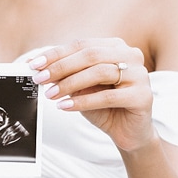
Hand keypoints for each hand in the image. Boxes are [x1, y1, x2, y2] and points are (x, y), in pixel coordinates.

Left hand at [28, 38, 155, 152]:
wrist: (128, 132)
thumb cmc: (104, 106)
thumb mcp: (82, 86)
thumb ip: (67, 74)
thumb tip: (39, 68)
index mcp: (115, 46)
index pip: (81, 44)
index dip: (55, 54)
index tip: (34, 64)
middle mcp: (130, 55)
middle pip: (90, 55)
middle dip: (60, 67)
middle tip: (39, 79)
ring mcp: (140, 75)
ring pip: (99, 72)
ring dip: (69, 84)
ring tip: (50, 95)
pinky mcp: (143, 96)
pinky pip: (107, 96)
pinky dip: (83, 101)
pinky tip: (65, 106)